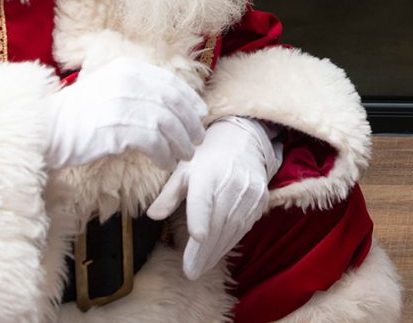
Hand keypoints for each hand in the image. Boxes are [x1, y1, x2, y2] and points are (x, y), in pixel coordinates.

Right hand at [44, 56, 206, 169]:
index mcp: (127, 68)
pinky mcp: (118, 128)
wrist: (49, 127)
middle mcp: (127, 81)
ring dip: (180, 142)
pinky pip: (154, 142)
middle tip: (197, 140)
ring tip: (185, 155)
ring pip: (167, 124)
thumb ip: (136, 89)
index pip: (170, 82)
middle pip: (172, 103)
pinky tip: (166, 163)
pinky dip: (164, 154)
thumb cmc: (80, 113)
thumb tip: (172, 104)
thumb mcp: (108, 87)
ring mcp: (123, 103)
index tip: (200, 114)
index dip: (189, 100)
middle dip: (190, 124)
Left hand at [146, 117, 279, 279]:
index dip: (200, 216)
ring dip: (216, 251)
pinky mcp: (259, 201)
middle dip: (204, 250)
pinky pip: (243, 226)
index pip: (204, 196)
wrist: (243, 142)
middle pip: (217, 221)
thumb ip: (169, 193)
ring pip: (232, 228)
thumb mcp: (183, 168)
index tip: (196, 236)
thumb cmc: (206, 157)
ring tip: (200, 268)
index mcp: (207, 172)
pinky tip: (216, 253)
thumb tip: (152, 215)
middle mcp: (230, 182)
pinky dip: (229, 242)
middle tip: (190, 271)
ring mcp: (248, 193)